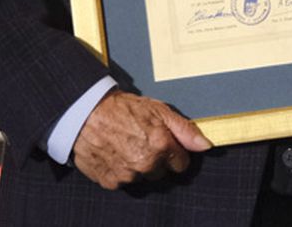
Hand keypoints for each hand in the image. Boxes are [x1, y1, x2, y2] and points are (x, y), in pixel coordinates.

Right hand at [72, 90, 212, 189]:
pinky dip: (121, 170)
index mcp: (161, 146)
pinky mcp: (110, 181)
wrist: (86, 112)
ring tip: (127, 145)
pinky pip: (123, 182)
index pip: (181, 164)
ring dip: (138, 166)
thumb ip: (185, 130)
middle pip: (162, 173)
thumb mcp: (159, 110)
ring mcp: (127, 175)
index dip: (175, 153)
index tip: (166, 145)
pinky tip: (115, 153)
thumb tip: (205, 145)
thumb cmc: (122, 109)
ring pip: (142, 178)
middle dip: (157, 160)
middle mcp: (145, 163)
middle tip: (143, 141)